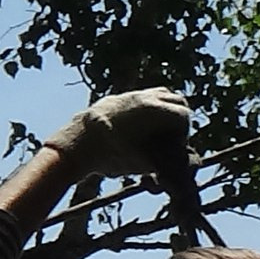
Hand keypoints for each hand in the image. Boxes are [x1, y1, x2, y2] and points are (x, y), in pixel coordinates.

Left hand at [43, 88, 191, 180]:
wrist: (75, 144)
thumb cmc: (110, 155)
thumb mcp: (141, 164)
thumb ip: (162, 162)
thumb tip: (175, 165)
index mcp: (155, 110)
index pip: (184, 115)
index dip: (182, 133)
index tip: (175, 146)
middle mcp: (144, 97)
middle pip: (176, 99)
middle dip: (177, 117)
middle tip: (170, 136)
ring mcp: (129, 95)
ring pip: (160, 93)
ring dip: (165, 107)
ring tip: (158, 129)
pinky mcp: (115, 98)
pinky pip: (141, 96)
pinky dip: (148, 107)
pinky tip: (139, 125)